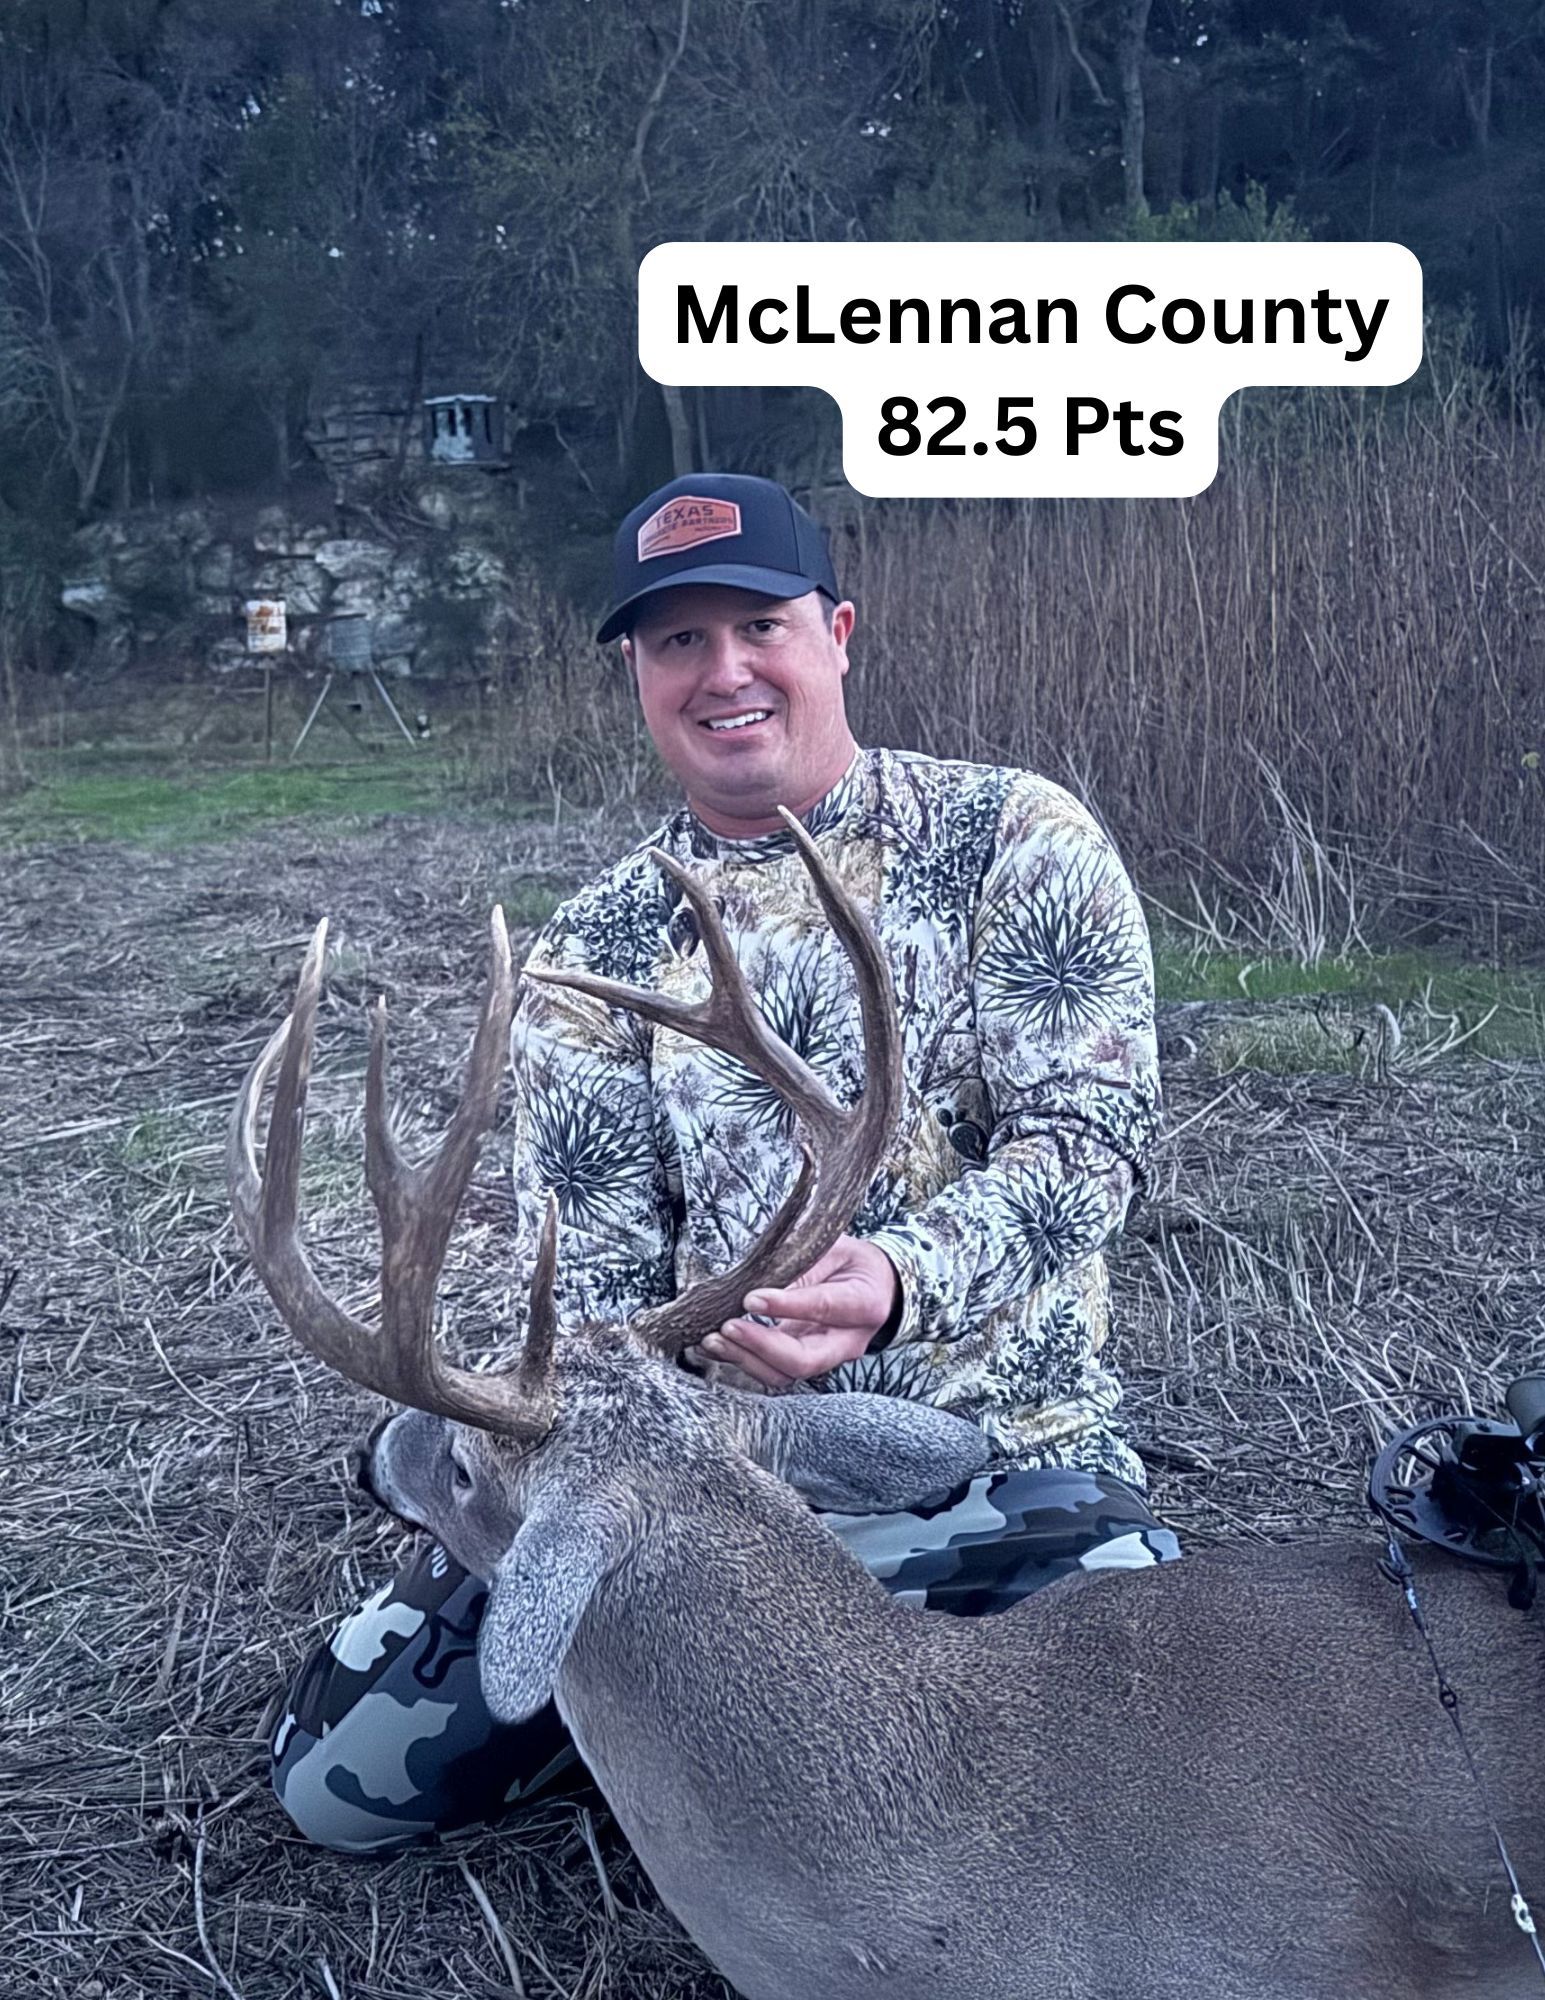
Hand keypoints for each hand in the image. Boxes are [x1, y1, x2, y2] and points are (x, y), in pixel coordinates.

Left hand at [697, 1235, 899, 1389]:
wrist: (874, 1286)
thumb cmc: (852, 1263)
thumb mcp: (834, 1247)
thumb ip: (803, 1262)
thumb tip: (759, 1281)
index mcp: (863, 1303)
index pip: (823, 1308)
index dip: (786, 1306)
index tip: (750, 1298)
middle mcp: (847, 1341)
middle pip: (803, 1359)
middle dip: (760, 1346)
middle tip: (726, 1326)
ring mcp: (825, 1358)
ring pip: (785, 1373)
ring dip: (745, 1359)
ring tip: (713, 1339)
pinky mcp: (805, 1362)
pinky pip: (774, 1372)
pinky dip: (744, 1361)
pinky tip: (720, 1345)